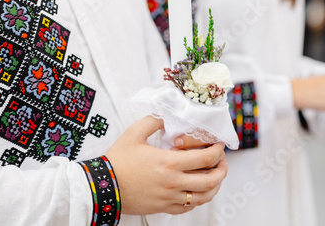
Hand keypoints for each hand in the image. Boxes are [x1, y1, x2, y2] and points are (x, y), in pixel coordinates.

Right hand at [106, 116, 227, 214]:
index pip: (206, 158)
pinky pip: (188, 207)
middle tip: (222, 161)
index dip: (218, 151)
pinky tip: (197, 191)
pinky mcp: (163, 208)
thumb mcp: (134, 133)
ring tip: (215, 176)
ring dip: (215, 187)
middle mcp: (173, 182)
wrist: (102, 187)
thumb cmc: (118, 160)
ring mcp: (169, 197)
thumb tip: (168, 115)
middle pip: (211, 180)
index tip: (219, 145)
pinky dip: (198, 199)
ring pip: (203, 197)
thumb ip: (154, 120)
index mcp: (169, 162)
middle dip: (222, 169)